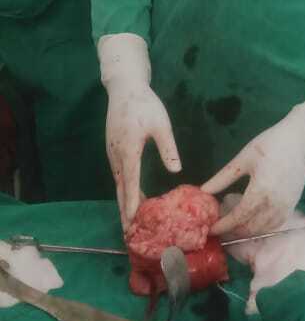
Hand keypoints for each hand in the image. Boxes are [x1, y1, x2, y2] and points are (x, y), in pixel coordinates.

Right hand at [98, 34, 180, 229]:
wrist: (124, 88)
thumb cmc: (145, 104)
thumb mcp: (161, 124)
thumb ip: (168, 147)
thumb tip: (177, 170)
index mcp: (129, 150)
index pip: (130, 181)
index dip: (132, 201)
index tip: (133, 220)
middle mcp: (116, 155)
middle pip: (120, 188)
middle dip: (124, 211)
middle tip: (129, 232)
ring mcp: (112, 153)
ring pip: (118, 182)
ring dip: (123, 201)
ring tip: (130, 222)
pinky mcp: (113, 150)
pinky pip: (118, 174)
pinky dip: (123, 189)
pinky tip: (131, 196)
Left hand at [203, 89, 304, 236]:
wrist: (301, 141)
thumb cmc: (271, 145)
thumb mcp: (243, 159)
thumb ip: (223, 177)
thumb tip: (204, 191)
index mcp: (260, 192)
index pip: (238, 218)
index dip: (223, 225)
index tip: (211, 228)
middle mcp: (273, 205)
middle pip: (250, 229)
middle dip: (233, 232)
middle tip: (219, 228)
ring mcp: (285, 207)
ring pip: (263, 229)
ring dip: (246, 232)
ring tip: (232, 227)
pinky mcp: (291, 206)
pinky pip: (274, 225)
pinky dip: (261, 228)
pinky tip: (251, 222)